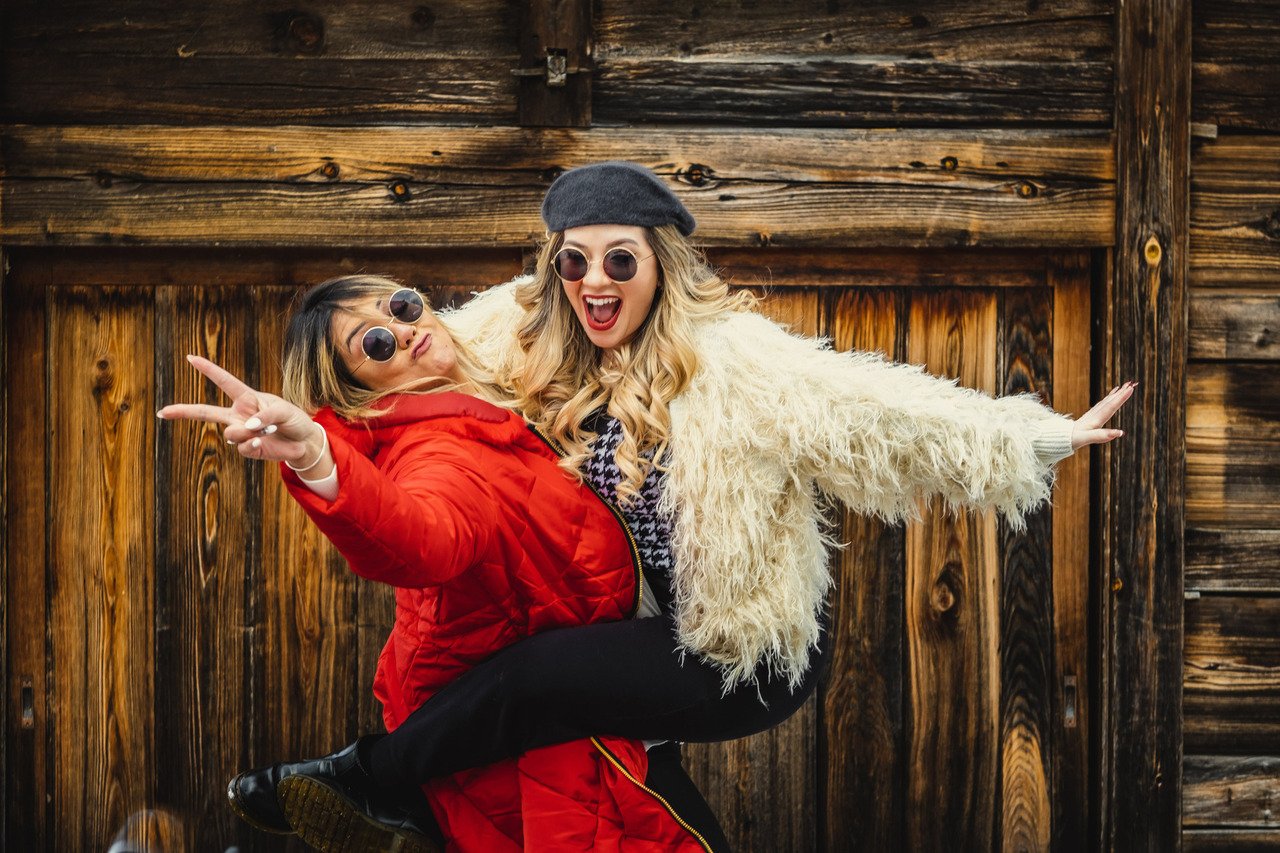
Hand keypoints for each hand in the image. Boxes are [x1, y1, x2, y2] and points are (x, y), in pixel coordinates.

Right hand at [157, 355, 328, 470]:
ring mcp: (241, 433)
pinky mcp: (247, 449)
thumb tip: (246, 428)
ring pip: (230, 433)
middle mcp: (239, 415)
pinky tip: (261, 442)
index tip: (190, 357)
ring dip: (247, 433)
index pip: (225, 381)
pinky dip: (251, 444)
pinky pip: (241, 447)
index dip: (208, 369)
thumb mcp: (285, 411)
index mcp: (247, 398)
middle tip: (162, 412)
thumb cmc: (295, 420)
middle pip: (205, 411)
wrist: (305, 442)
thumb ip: (266, 415)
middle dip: (182, 411)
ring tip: (267, 431)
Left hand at [1071, 381, 1134, 449]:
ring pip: (1106, 402)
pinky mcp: (1089, 417)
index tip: (1131, 388)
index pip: (1110, 406)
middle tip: (1132, 383)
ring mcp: (1091, 414)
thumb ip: (1103, 435)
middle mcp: (1094, 414)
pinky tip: (1110, 397)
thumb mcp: (1087, 438)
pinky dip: (1108, 399)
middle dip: (1121, 393)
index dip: (1121, 398)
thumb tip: (1121, 432)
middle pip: (1109, 401)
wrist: (1060, 437)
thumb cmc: (1073, 439)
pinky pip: (1101, 405)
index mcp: (1095, 419)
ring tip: (1124, 386)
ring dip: (1116, 394)